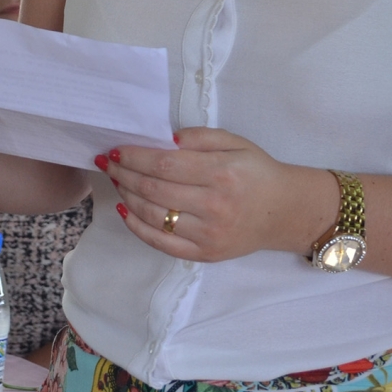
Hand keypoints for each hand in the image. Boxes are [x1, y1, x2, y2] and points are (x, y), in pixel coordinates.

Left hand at [97, 127, 334, 261]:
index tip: (116, 150)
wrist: (284, 211)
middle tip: (107, 163)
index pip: (165, 165)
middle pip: (154, 190)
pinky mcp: (205, 254)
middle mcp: (214, 206)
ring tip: (117, 181)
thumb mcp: (236, 142)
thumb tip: (163, 139)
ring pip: (153, 216)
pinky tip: (126, 210)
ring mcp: (208, 234)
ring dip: (127, 196)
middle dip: (124, 174)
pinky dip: (137, 227)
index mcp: (222, 173)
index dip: (134, 157)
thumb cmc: (257, 172)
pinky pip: (162, 243)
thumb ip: (200, 137)